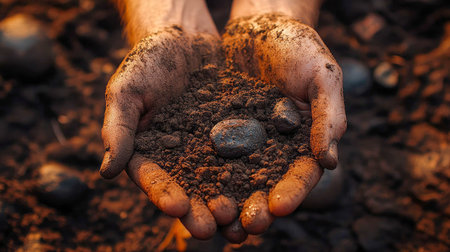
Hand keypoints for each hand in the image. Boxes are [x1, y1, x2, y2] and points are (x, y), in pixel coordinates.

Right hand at [100, 26, 235, 238]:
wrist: (185, 39)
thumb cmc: (148, 61)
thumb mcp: (126, 91)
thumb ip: (118, 129)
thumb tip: (106, 172)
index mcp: (150, 153)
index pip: (155, 180)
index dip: (165, 195)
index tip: (178, 208)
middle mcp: (181, 158)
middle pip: (191, 191)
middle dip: (202, 211)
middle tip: (214, 228)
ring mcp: (211, 148)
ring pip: (222, 182)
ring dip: (232, 204)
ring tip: (243, 221)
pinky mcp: (237, 135)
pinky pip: (248, 155)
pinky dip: (256, 174)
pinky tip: (267, 189)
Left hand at [221, 14, 346, 236]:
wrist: (261, 24)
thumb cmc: (300, 46)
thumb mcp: (324, 76)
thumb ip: (330, 117)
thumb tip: (330, 162)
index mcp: (304, 140)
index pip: (301, 174)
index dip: (292, 193)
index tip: (278, 207)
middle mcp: (273, 147)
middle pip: (266, 185)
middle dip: (257, 207)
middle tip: (245, 227)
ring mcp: (245, 140)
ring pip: (236, 178)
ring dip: (228, 201)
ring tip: (218, 220)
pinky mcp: (218, 129)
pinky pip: (209, 154)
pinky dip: (202, 174)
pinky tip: (192, 191)